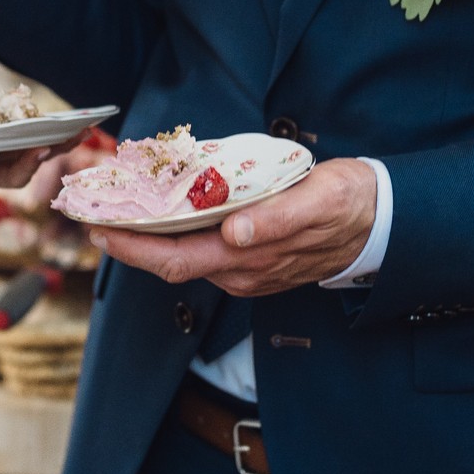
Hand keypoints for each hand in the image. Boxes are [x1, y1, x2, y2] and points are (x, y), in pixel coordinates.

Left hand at [86, 158, 377, 296]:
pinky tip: (163, 213)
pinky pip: (203, 251)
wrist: (381, 220)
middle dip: (127, 244)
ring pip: (184, 258)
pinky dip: (176, 234)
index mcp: (249, 258)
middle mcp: (241, 271)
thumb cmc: (348, 205)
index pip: (175, 260)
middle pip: (170, 263)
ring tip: (119, 210)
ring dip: (149, 238)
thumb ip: (277, 220)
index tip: (98, 229)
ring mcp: (246, 269)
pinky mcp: (252, 259)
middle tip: (92, 216)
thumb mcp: (319, 202)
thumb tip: (235, 234)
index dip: (133, 249)